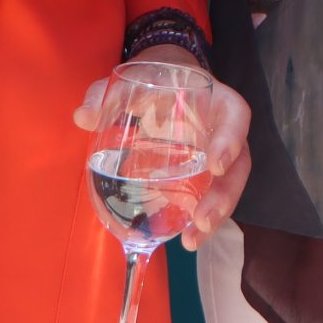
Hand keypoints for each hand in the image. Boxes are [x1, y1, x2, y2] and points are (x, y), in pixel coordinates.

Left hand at [74, 48, 252, 251]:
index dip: (231, 139)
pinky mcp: (202, 175)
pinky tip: (184, 238)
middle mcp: (221, 130)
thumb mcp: (127, 82)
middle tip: (203, 219)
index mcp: (213, 100)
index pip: (234, 115)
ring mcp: (214, 155)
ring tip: (192, 240)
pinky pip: (208, 196)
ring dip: (216, 215)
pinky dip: (199, 219)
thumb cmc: (151, 82)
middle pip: (239, 163)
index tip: (216, 164)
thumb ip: (104, 94)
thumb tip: (84, 116)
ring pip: (228, 186)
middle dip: (225, 194)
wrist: (161, 85)